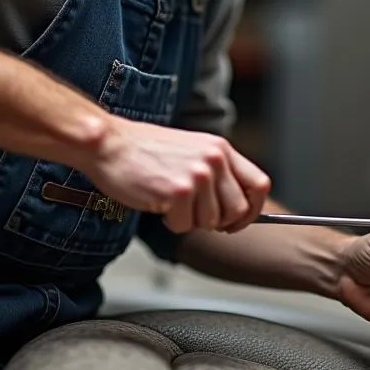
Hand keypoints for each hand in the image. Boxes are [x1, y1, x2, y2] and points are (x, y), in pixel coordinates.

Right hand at [84, 115, 270, 233]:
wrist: (109, 143)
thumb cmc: (144, 150)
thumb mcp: (192, 151)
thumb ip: (217, 173)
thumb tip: (237, 208)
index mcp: (221, 148)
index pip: (259, 184)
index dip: (253, 210)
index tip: (238, 221)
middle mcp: (215, 159)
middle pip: (239, 210)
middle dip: (218, 222)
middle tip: (195, 216)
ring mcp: (198, 175)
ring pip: (211, 222)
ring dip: (190, 221)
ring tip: (171, 202)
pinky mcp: (179, 192)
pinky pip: (184, 226)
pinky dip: (170, 223)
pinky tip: (158, 203)